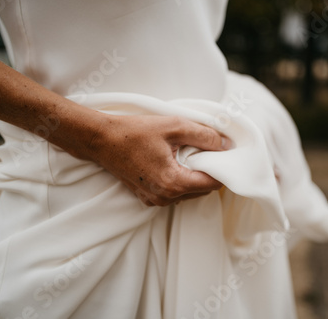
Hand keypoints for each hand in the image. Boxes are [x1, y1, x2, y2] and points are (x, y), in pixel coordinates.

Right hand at [86, 114, 229, 205]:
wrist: (100, 140)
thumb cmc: (134, 132)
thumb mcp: (174, 126)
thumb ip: (204, 135)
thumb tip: (226, 145)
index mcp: (173, 183)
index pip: (213, 184)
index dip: (222, 168)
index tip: (223, 153)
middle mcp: (165, 198)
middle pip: (202, 190)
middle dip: (208, 171)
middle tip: (205, 150)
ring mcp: (155, 200)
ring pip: (189, 192)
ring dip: (194, 176)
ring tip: (187, 154)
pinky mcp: (147, 198)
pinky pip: (174, 193)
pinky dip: (180, 180)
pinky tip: (173, 162)